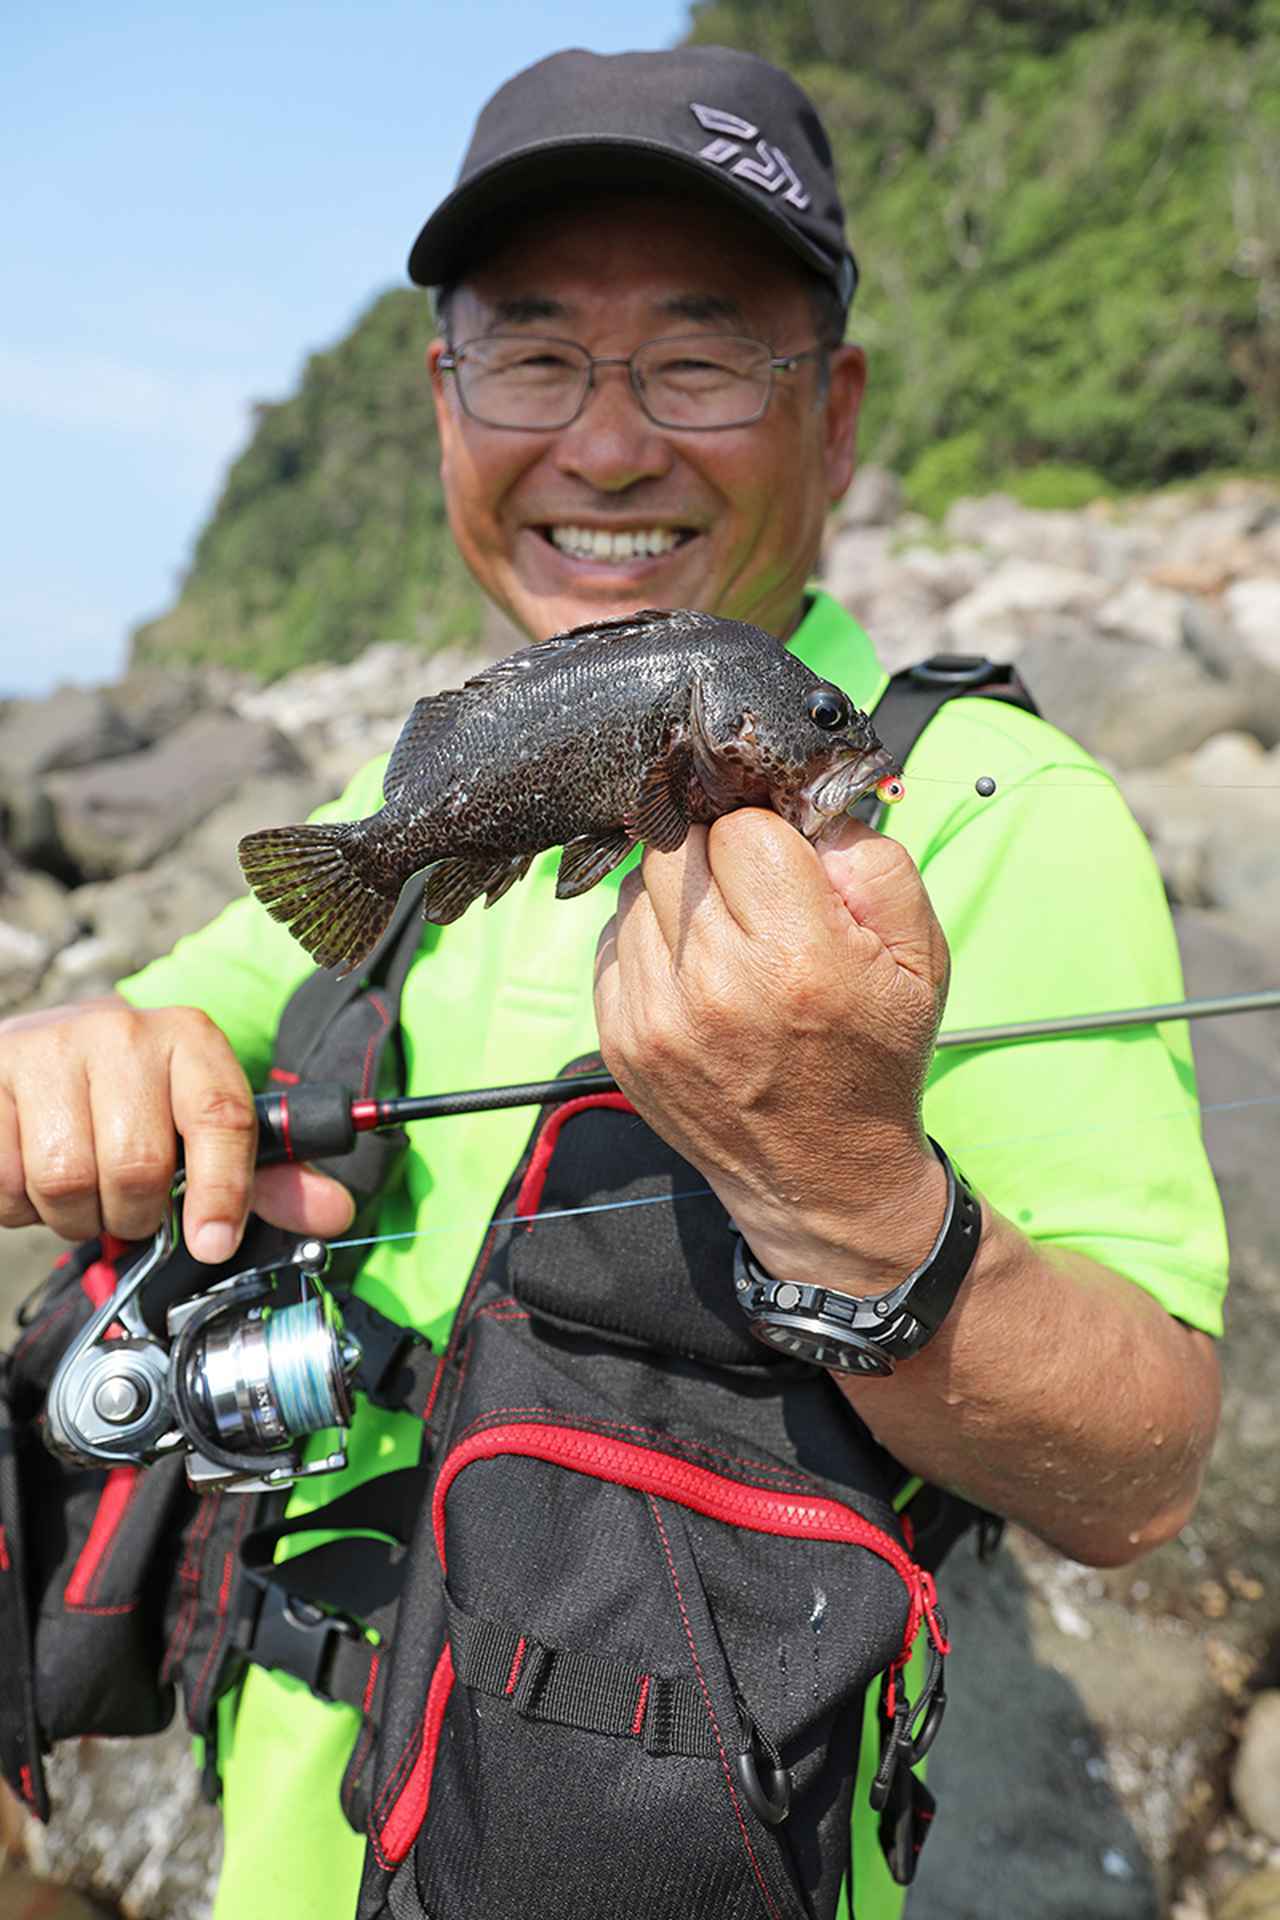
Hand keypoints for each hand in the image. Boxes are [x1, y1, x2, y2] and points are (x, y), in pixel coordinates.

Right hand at [0, 1000, 353, 1262]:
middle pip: (138, 1165)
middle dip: (132, 1213)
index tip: (215, 1243)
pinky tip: (30, 1171)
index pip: (223, 1118)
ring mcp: (49, 1048)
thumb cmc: (130, 1099)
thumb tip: (334, 1213)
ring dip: (72, 1213)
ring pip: (67, 1179)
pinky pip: (6, 1179)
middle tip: (126, 1205)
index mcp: (189, 1038)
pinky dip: (17, 1202)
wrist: (37, 1053)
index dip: (223, 1191)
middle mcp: (121, 1031)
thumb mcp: (200, 1124)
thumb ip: (267, 1175)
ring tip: (80, 1187)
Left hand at [593, 811, 949, 1284]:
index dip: (768, 832)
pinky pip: (614, 940)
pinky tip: (694, 970)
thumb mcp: (920, 956)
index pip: (743, 827)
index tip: (786, 862)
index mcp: (796, 958)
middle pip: (678, 845)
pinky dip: (650, 938)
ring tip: (726, 935)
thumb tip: (804, 806)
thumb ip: (874, 861)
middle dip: (716, 850)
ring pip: (639, 887)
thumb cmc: (874, 1058)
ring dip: (679, 893)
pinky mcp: (621, 1039)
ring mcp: (655, 1017)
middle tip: (751, 889)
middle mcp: (715, 987)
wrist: (825, 1177)